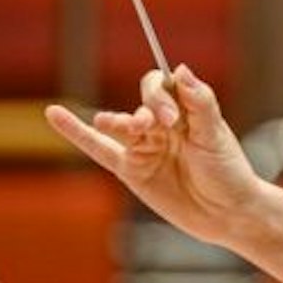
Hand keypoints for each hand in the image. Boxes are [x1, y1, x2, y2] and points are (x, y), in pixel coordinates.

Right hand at [44, 64, 265, 249]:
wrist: (226, 213)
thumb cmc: (227, 171)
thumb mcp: (215, 135)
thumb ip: (199, 103)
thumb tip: (180, 68)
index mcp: (185, 110)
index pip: (163, 85)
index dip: (162, 94)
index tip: (172, 118)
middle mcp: (163, 124)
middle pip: (144, 100)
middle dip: (150, 107)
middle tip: (163, 125)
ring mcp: (145, 146)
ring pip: (121, 124)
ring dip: (118, 121)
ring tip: (120, 125)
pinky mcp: (131, 170)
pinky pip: (99, 148)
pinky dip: (76, 132)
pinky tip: (55, 114)